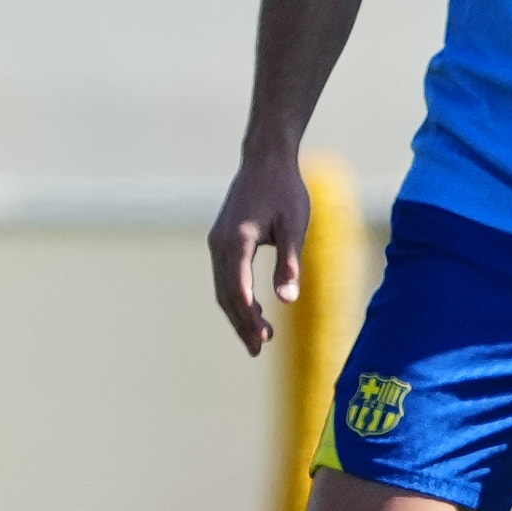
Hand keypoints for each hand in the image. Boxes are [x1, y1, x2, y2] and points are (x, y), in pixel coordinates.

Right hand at [208, 146, 310, 356]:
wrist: (266, 160)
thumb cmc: (285, 191)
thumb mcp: (295, 227)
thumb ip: (290, 263)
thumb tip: (287, 300)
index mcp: (236, 242)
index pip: (238, 291)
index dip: (248, 319)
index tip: (261, 342)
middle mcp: (219, 245)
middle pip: (226, 294)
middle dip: (241, 323)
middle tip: (257, 349)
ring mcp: (216, 242)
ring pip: (223, 287)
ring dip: (238, 312)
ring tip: (259, 336)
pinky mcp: (221, 240)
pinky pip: (225, 276)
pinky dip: (236, 296)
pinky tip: (254, 308)